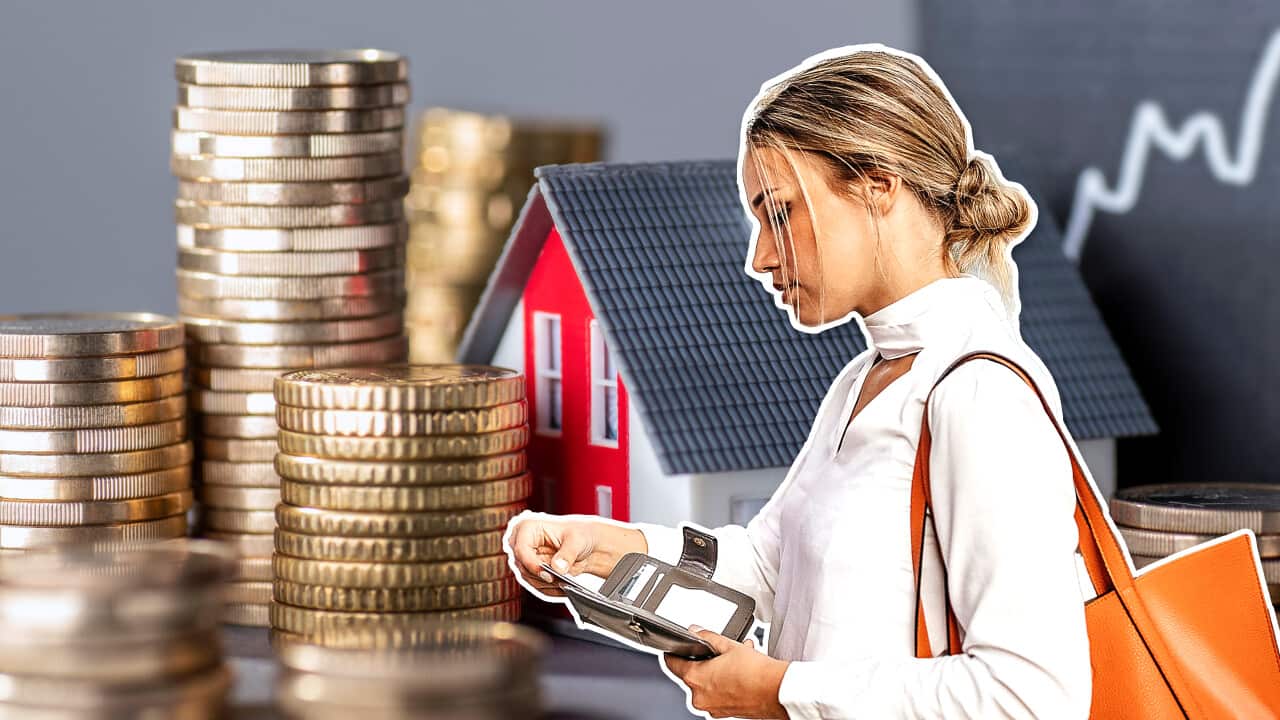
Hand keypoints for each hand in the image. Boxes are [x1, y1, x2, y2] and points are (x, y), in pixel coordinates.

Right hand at [505, 511, 643, 596]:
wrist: (600, 546)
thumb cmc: (589, 533)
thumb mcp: (579, 540)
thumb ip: (566, 555)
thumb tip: (556, 567)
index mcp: (529, 527)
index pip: (518, 547)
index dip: (529, 561)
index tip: (545, 569)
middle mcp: (526, 543)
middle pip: (520, 566)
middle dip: (539, 575)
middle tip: (558, 578)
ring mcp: (531, 559)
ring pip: (528, 580)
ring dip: (546, 585)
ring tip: (565, 581)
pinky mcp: (539, 574)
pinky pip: (537, 587)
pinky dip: (550, 590)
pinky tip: (563, 586)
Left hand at [663, 625, 791, 718]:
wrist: (777, 692)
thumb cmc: (756, 673)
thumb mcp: (729, 645)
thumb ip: (708, 636)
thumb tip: (696, 631)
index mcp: (695, 679)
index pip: (671, 663)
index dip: (671, 652)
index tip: (673, 648)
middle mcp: (700, 697)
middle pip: (690, 674)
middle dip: (701, 661)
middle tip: (715, 650)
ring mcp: (711, 707)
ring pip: (705, 684)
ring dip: (715, 671)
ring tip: (732, 659)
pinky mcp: (723, 712)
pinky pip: (717, 694)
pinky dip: (723, 682)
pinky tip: (738, 671)